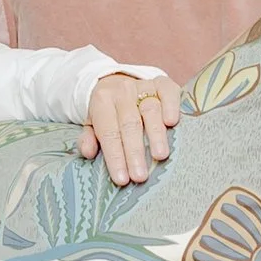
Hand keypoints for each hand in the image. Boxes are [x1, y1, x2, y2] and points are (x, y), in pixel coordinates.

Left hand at [77, 69, 181, 187]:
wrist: (117, 82)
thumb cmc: (107, 112)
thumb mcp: (92, 123)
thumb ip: (89, 138)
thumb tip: (88, 152)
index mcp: (101, 101)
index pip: (109, 133)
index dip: (115, 157)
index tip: (122, 179)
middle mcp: (122, 92)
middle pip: (129, 124)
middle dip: (134, 152)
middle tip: (140, 175)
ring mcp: (143, 86)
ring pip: (150, 110)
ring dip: (156, 134)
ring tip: (160, 156)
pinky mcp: (162, 83)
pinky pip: (168, 92)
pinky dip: (171, 105)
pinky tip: (172, 122)